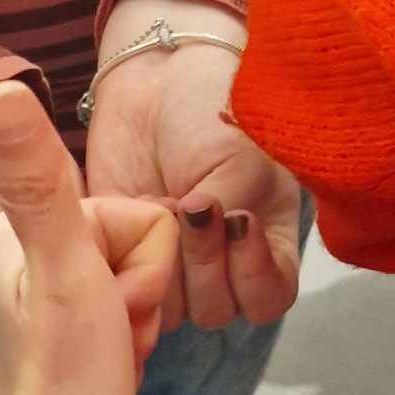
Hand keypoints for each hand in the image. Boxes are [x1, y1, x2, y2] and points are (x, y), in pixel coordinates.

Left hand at [0, 82, 176, 394]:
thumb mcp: (68, 281)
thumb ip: (36, 180)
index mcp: (7, 239)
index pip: (130, 222)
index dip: (143, 276)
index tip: (119, 321)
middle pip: (106, 262)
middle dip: (125, 310)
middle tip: (106, 356)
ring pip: (86, 304)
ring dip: (108, 340)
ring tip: (91, 380)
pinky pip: (55, 341)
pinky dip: (76, 364)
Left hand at [86, 0, 301, 327]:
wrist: (151, 84)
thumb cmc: (209, 112)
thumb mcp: (240, 156)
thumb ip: (233, 205)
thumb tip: (208, 231)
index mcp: (267, 242)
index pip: (270, 299)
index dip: (255, 275)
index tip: (237, 220)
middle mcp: (221, 265)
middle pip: (217, 310)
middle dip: (203, 260)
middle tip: (190, 202)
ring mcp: (170, 265)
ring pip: (170, 310)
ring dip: (164, 261)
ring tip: (161, 203)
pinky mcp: (124, 255)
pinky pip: (126, 288)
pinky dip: (126, 256)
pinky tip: (132, 213)